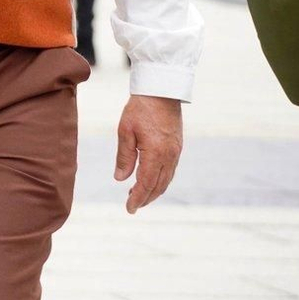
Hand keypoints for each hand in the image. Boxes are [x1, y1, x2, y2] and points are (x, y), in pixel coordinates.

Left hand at [114, 95, 182, 213]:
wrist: (161, 90)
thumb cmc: (140, 109)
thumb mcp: (125, 131)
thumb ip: (124, 157)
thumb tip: (120, 179)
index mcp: (156, 154)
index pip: (146, 184)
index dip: (138, 198)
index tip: (129, 209)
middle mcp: (170, 156)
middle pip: (158, 186)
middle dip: (145, 198)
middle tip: (132, 206)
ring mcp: (176, 152)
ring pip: (166, 180)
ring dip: (154, 190)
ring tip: (138, 195)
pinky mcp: (178, 147)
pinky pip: (170, 170)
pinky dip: (160, 180)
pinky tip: (150, 179)